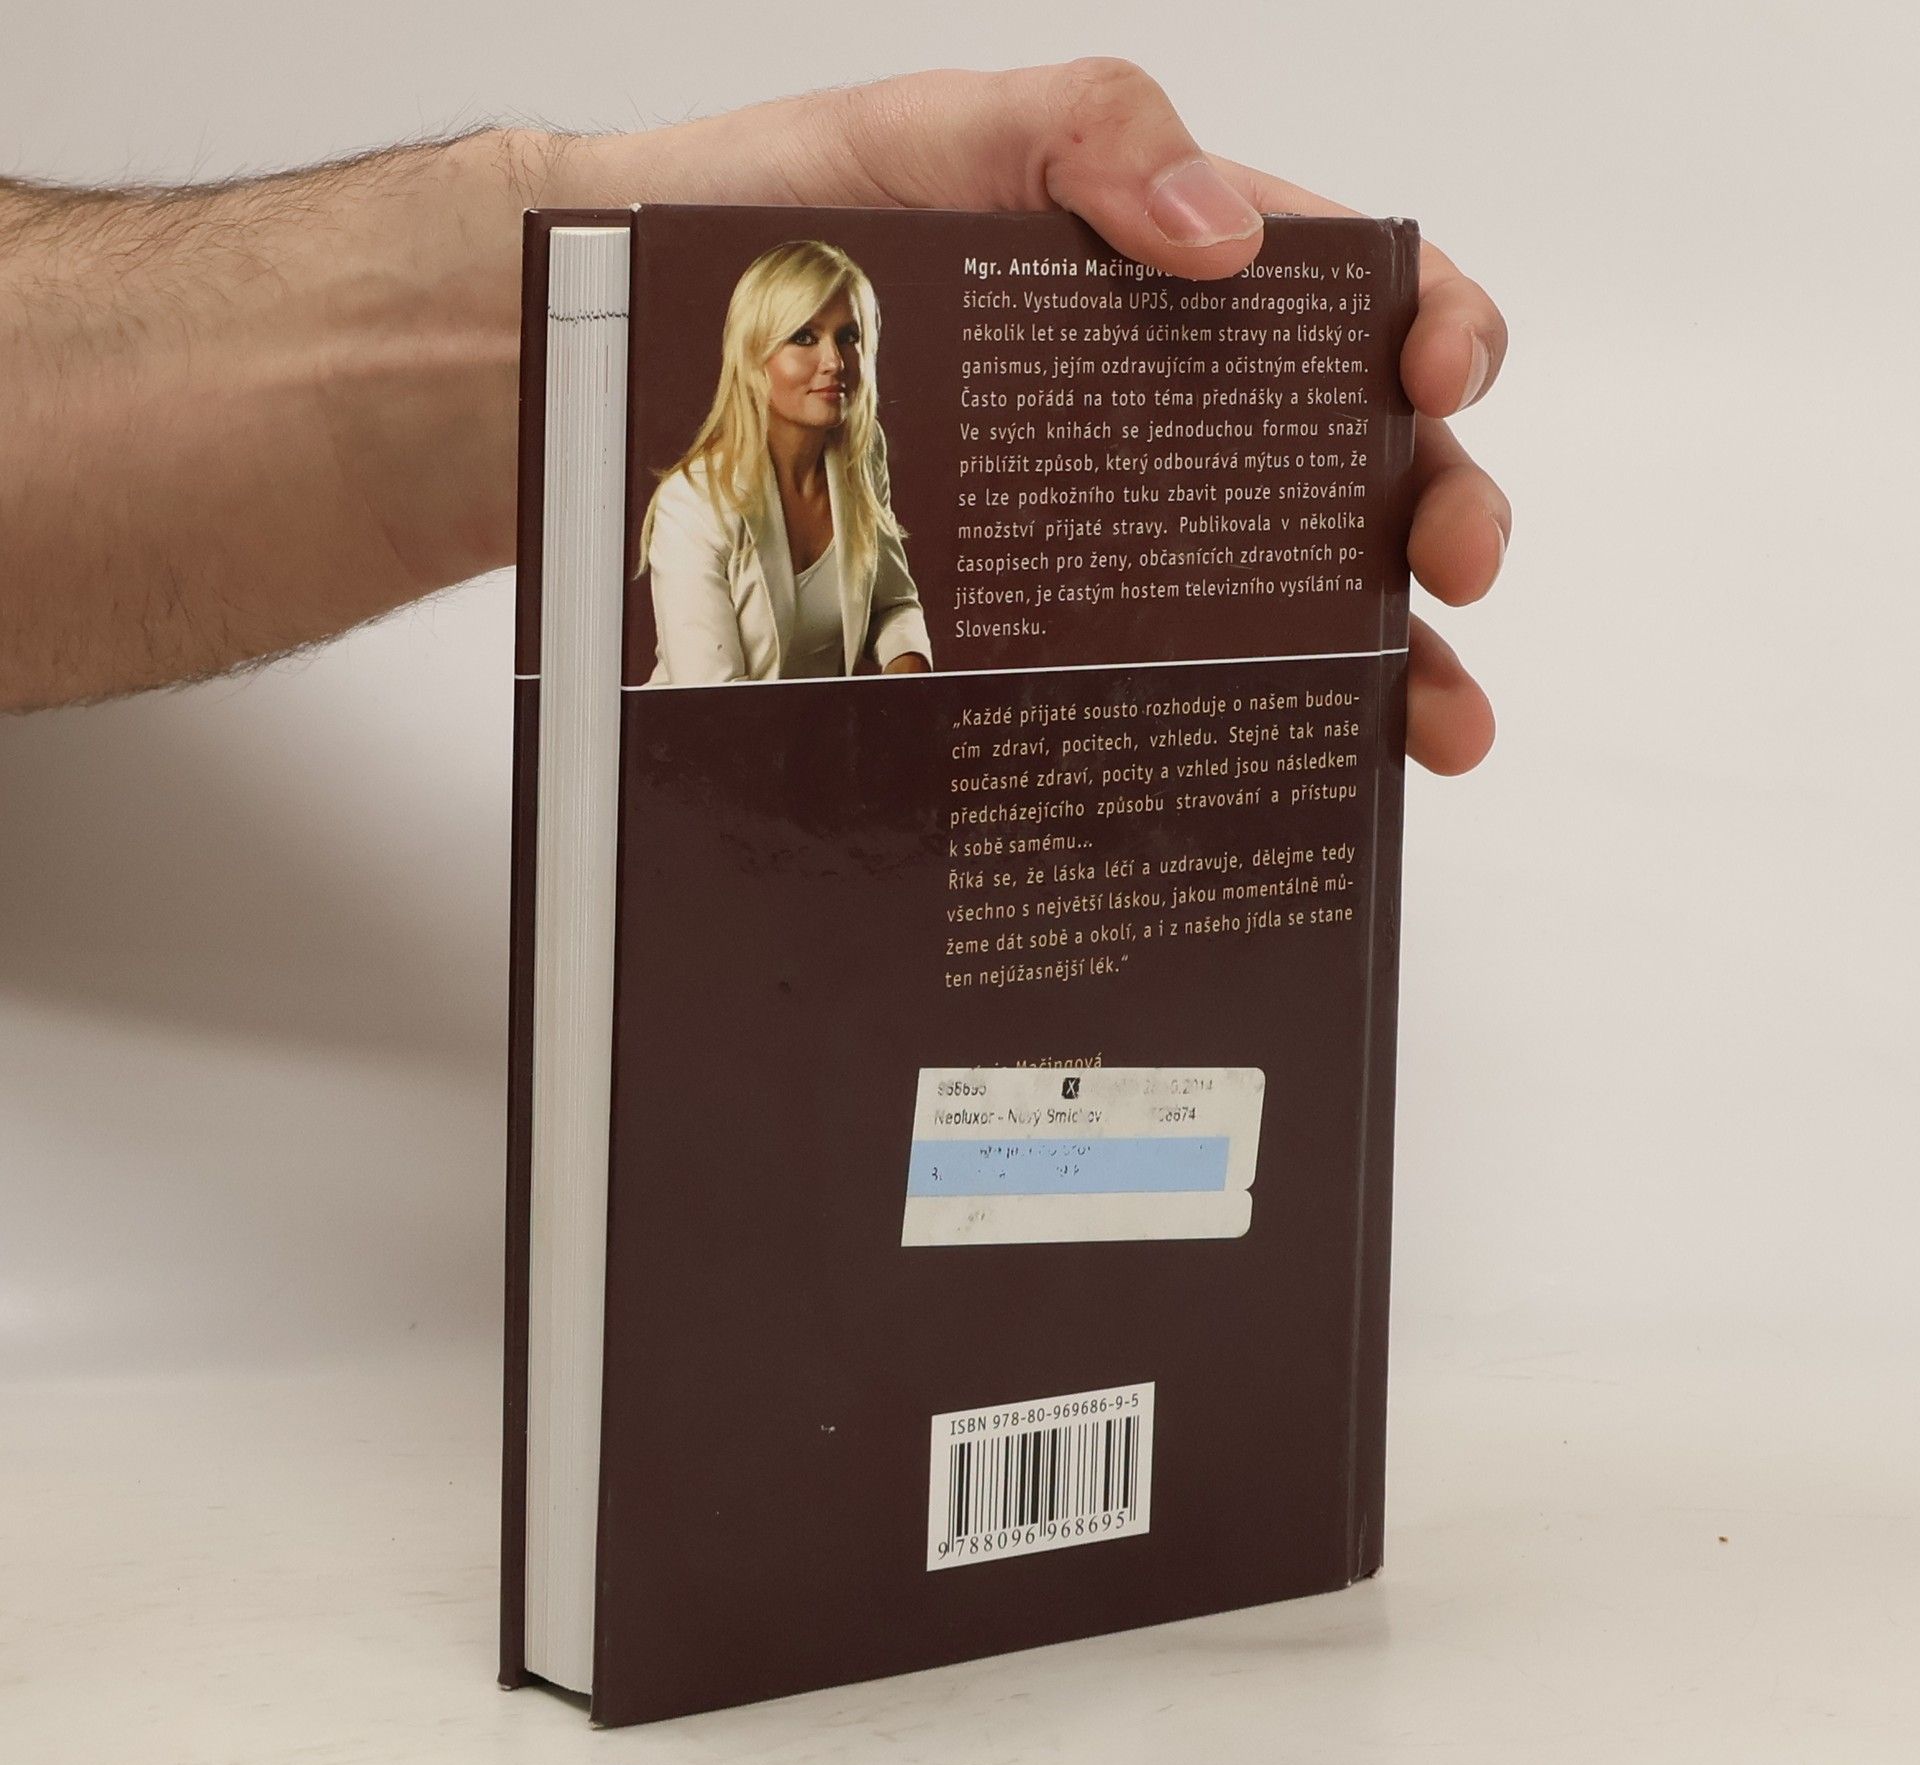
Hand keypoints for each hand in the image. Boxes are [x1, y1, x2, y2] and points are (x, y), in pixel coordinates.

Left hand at [544, 59, 1505, 774]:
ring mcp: (1110, 527)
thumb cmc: (787, 221)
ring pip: (1283, 593)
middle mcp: (1164, 410)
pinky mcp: (1046, 618)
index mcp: (1175, 275)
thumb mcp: (940, 135)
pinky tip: (1282, 766)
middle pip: (1349, 462)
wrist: (641, 347)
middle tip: (1451, 563)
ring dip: (1385, 658)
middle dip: (1436, 508)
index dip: (1432, 327)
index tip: (1434, 378)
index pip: (1350, 295)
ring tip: (1431, 722)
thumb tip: (1227, 239)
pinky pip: (1162, 673)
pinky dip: (1241, 718)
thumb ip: (1087, 136)